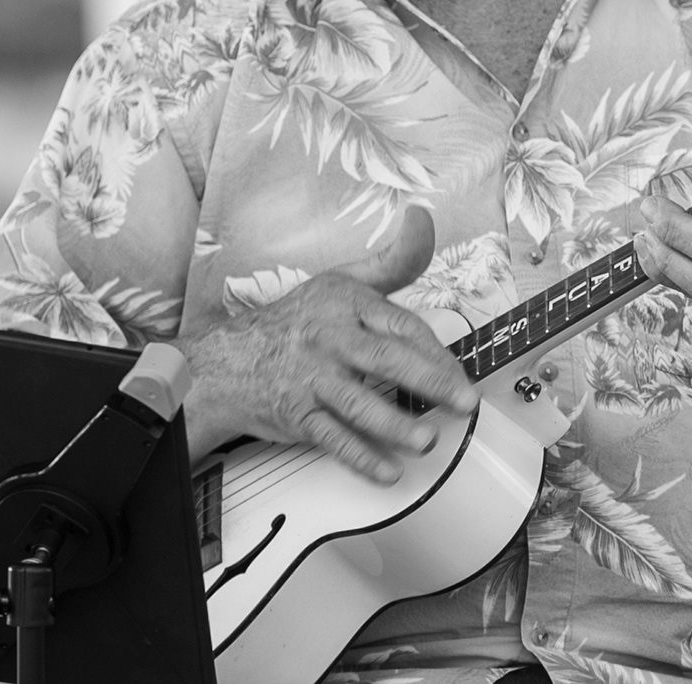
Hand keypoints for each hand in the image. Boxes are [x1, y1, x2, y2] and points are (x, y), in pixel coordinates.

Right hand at [178, 206, 478, 482]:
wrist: (228, 362)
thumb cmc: (296, 321)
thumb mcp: (341, 281)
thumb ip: (390, 261)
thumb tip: (422, 219)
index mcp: (346, 305)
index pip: (400, 325)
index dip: (436, 351)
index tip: (462, 374)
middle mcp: (329, 339)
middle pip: (385, 360)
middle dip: (429, 382)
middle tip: (463, 403)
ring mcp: (311, 379)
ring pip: (358, 403)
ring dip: (395, 425)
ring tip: (428, 441)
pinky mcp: (297, 415)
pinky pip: (333, 439)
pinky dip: (362, 458)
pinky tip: (389, 472)